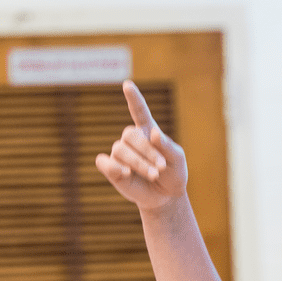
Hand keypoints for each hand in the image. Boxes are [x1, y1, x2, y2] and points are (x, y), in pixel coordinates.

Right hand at [95, 81, 186, 211]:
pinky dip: (113, 166)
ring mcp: (120, 153)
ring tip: (153, 174)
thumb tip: (153, 133)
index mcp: (148, 131)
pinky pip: (103, 162)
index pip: (139, 111)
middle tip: (161, 167)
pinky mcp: (111, 168)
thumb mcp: (178, 159)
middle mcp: (132, 139)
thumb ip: (167, 146)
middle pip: (130, 135)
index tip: (127, 84)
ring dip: (139, 163)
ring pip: (121, 150)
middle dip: (147, 152)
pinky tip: (125, 172)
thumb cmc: (173, 174)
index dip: (134, 98)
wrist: (166, 196)